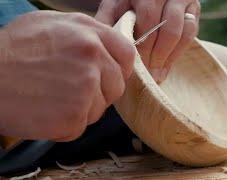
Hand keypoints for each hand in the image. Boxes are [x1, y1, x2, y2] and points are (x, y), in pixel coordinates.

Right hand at [0, 11, 134, 140]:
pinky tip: (46, 111)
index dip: (119, 68)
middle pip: (117, 85)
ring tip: (53, 98)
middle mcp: (93, 59)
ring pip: (100, 108)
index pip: (127, 55)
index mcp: (90, 35)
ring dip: (82, 109)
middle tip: (72, 89)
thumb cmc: (14, 50)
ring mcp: (85, 89)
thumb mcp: (53, 24)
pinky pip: (81, 125)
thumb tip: (107, 47)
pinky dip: (66, 124)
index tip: (108, 75)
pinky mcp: (73, 117)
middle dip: (100, 91)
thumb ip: (88, 34)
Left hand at [96, 0, 199, 82]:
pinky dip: (177, 53)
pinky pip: (190, 33)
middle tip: (147, 75)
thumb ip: (107, 22)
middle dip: (155, 55)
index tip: (135, 64)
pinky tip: (165, 67)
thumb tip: (102, 45)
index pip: (148, 17)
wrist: (155, 0)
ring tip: (156, 75)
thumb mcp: (114, 10)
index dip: (143, 44)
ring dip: (166, 57)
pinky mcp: (194, 9)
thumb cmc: (127, 7)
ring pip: (179, 32)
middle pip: (165, 27)